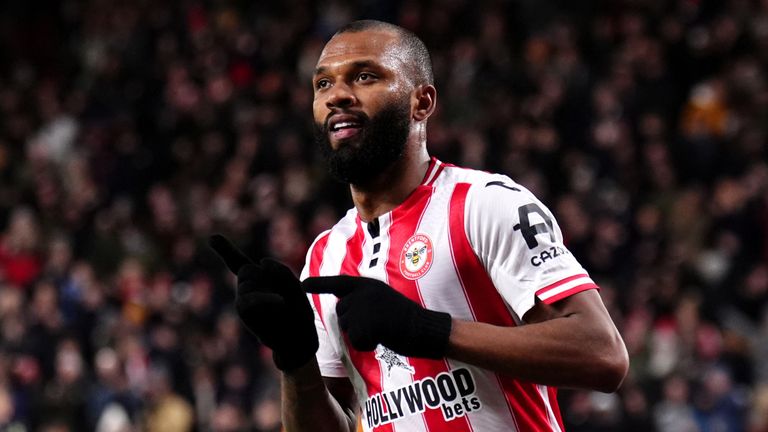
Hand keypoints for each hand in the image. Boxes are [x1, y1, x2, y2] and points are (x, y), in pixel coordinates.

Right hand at [209, 234, 317, 370]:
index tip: (211, 238)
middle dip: (265, 276)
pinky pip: (250, 297)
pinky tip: (280, 302)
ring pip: (248, 279)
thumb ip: (281, 270)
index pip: (239, 263)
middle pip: (249, 269)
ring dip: (268, 288)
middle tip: (283, 297)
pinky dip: (265, 297)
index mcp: (259, 281)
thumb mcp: (296, 287)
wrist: (299, 340)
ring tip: (281, 307)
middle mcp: (246, 289)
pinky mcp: (244, 311)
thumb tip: (262, 262)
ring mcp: (243, 299)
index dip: (225, 250)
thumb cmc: (298, 314)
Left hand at [303, 275, 451, 358]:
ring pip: (349, 328)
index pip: (338, 283)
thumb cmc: (406, 318)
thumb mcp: (382, 299)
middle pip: (342, 313)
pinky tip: (384, 338)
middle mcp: (363, 292)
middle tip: (380, 325)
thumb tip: (343, 306)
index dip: (319, 285)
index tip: (302, 285)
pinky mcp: (368, 323)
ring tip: (384, 330)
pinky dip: (368, 345)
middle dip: (354, 324)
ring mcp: (365, 307)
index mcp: (367, 284)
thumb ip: (363, 299)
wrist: (426, 327)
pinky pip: (358, 341)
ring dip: (362, 335)